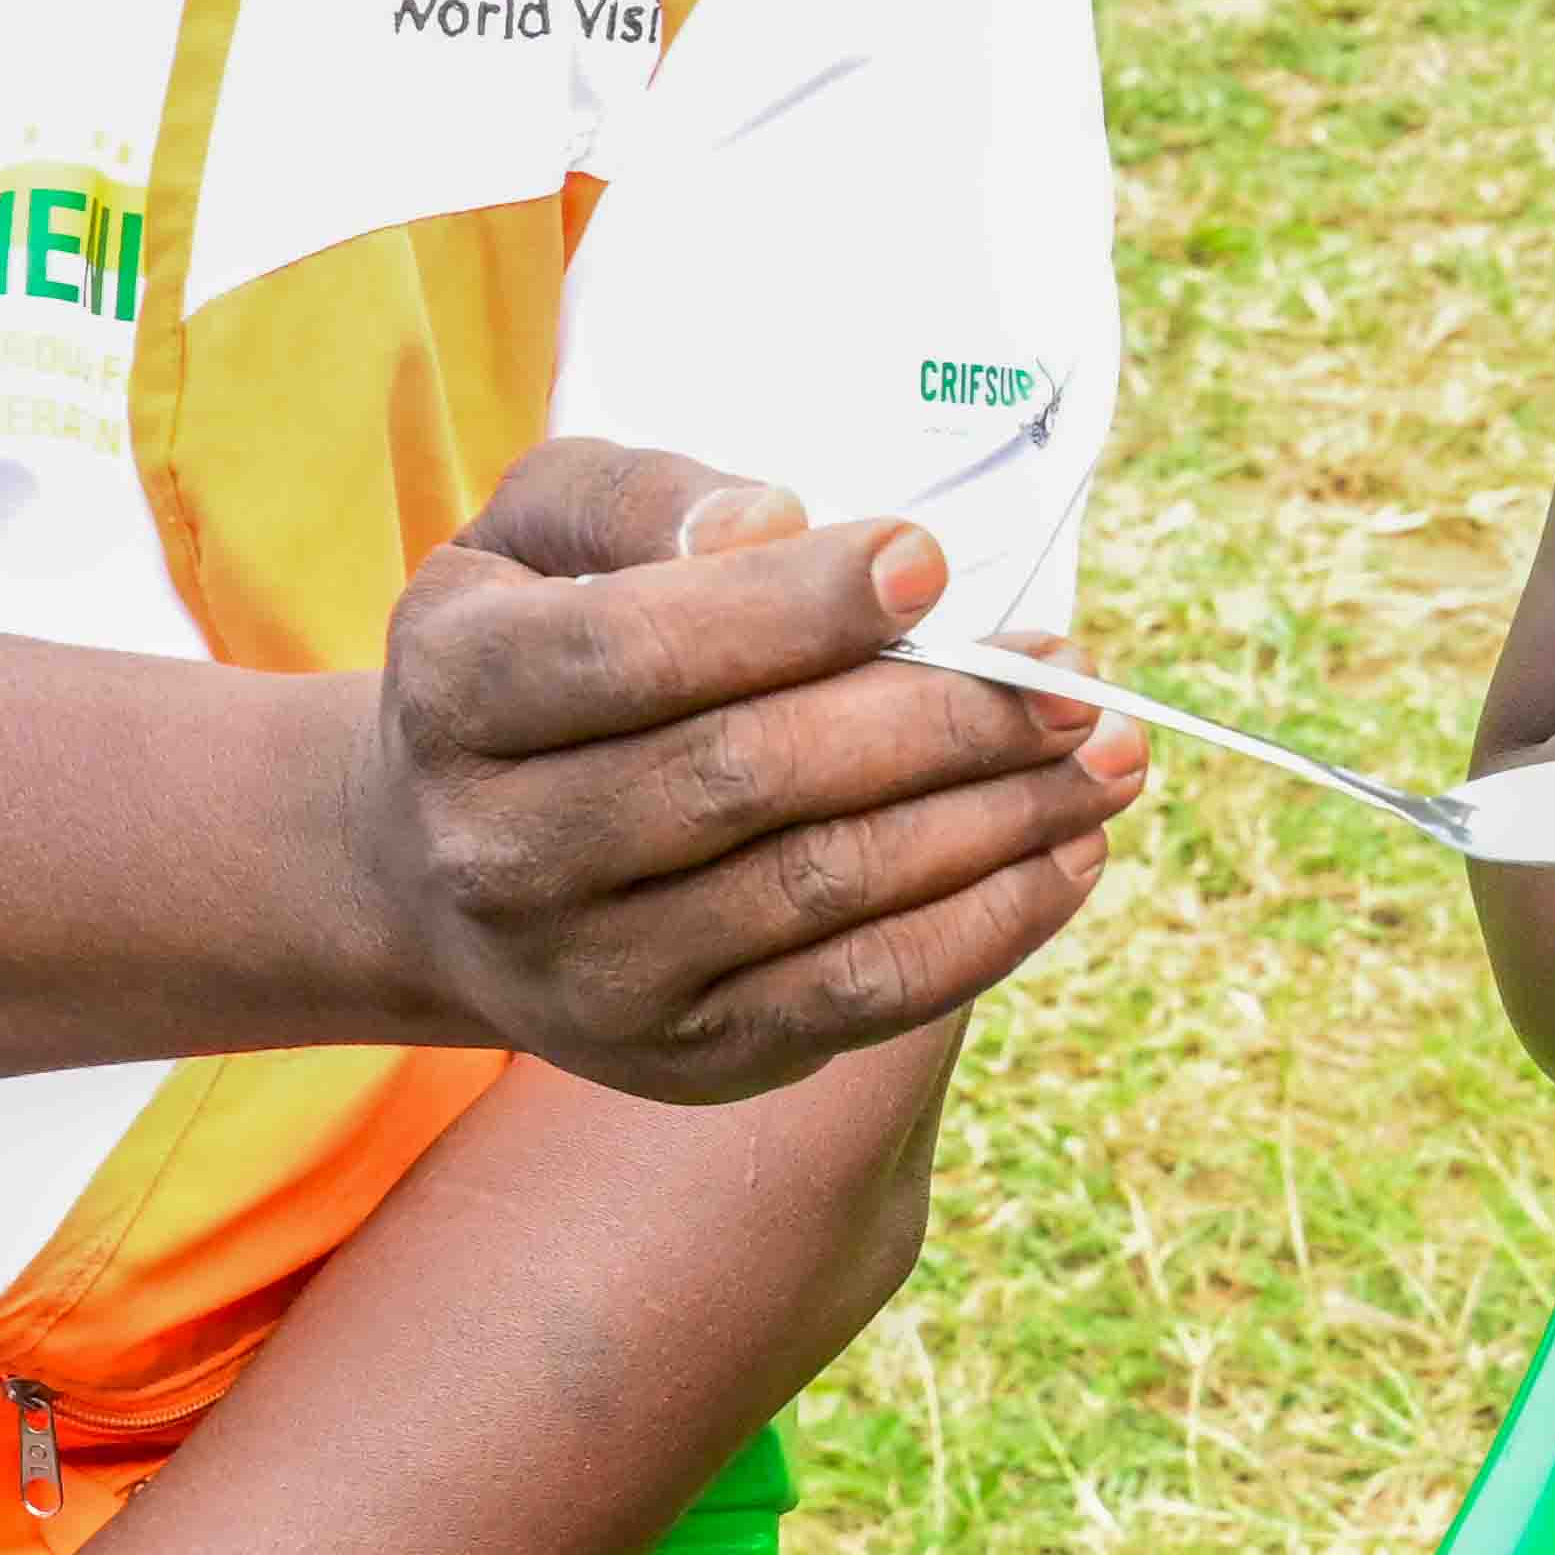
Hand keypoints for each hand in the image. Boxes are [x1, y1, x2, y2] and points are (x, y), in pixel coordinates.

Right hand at [361, 439, 1141, 1100]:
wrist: (446, 861)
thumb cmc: (535, 647)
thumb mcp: (540, 532)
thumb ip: (643, 497)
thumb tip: (772, 522)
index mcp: (455, 691)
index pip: (636, 650)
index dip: (792, 608)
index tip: (929, 561)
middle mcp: (501, 852)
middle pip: (747, 777)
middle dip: (938, 718)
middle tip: (1072, 672)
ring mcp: (592, 976)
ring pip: (824, 891)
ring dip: (996, 820)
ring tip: (1108, 754)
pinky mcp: (684, 1056)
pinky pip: (860, 995)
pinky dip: (988, 926)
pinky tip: (1068, 854)